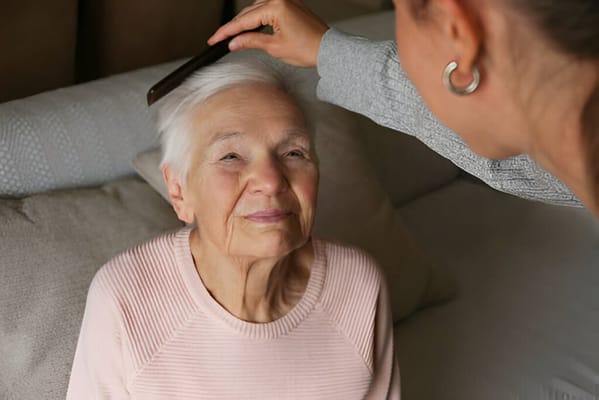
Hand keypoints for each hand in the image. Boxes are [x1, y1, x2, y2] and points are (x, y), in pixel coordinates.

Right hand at [207, 0, 328, 67]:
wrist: (328, 50)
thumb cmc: (308, 48)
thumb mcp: (274, 47)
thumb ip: (250, 42)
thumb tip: (234, 42)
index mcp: (275, 6)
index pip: (243, 20)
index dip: (226, 32)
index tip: (214, 39)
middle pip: (248, 13)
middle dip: (234, 27)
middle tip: (220, 40)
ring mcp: (287, 0)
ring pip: (257, 9)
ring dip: (246, 21)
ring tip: (234, 36)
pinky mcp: (292, 5)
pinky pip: (269, 8)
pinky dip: (259, 17)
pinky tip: (253, 26)